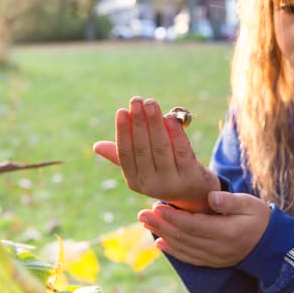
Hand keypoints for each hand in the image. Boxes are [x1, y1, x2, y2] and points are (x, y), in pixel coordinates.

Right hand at [93, 96, 220, 212]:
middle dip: (139, 122)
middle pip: (143, 149)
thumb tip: (97, 146)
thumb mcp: (143, 167)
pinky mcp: (190, 177)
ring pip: (161, 148)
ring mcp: (171, 182)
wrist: (196, 192)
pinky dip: (175, 133)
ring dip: (155, 123)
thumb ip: (123, 155)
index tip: (122, 111)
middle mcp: (151, 185)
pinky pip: (181, 151)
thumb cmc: (165, 172)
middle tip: (137, 100)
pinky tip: (170, 117)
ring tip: (150, 103)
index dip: (123, 132)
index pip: (125, 154)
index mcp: (134, 181)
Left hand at [137, 191, 271, 266]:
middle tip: (142, 214)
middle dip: (161, 225)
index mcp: (227, 233)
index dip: (174, 217)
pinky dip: (172, 251)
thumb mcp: (249, 203)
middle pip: (184, 238)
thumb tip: (210, 198)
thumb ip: (229, 201)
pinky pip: (189, 258)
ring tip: (145, 224)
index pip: (194, 225)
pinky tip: (159, 242)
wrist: (270, 243)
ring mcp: (215, 258)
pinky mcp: (212, 263)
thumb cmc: (259, 217)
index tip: (157, 206)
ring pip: (183, 248)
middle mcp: (218, 249)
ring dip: (162, 236)